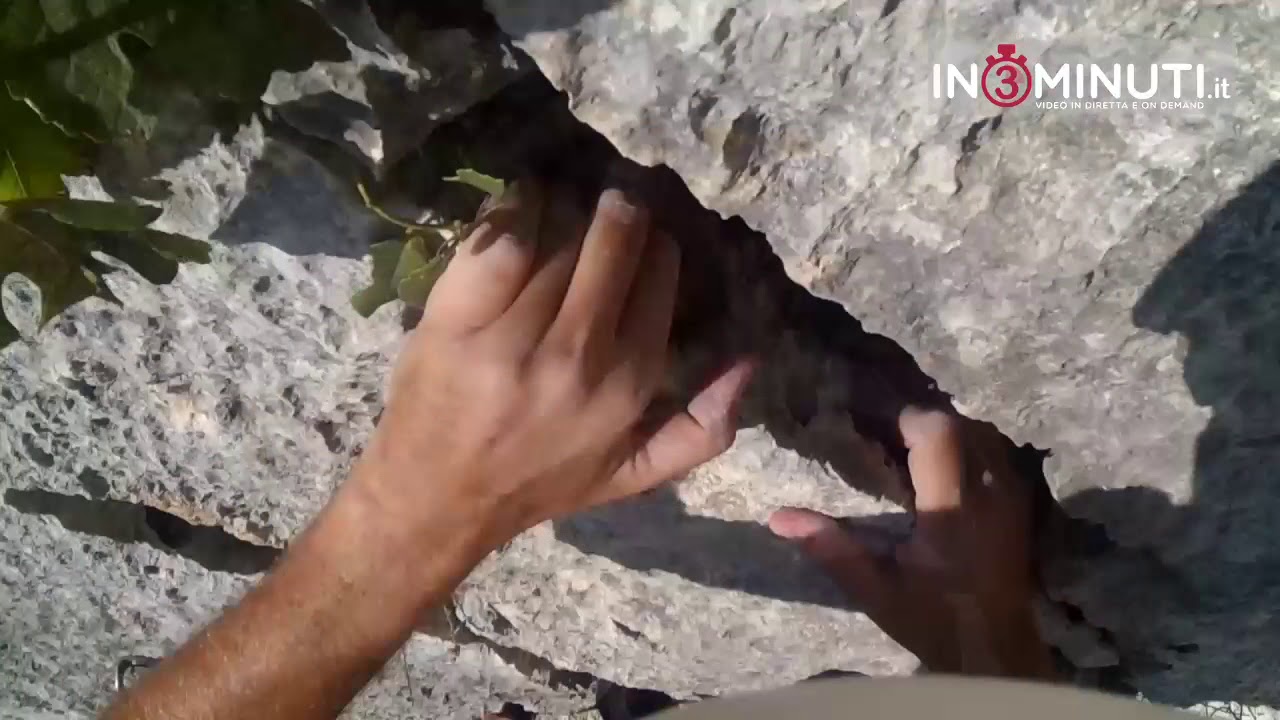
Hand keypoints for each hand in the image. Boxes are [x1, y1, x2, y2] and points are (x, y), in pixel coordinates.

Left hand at [356, 182, 754, 554]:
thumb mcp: (634, 473)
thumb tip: (751, 361)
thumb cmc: (540, 481)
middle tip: (611, 201)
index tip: (644, 238)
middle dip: (620, 211)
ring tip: (565, 207)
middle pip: (613, 241)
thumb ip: (702, 429)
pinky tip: (524, 205)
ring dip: (566, 209)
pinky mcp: (455, 319)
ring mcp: (512, 337)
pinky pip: (501, 239)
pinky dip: (516, 209)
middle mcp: (577, 356)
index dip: (656, 245)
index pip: (659, 276)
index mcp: (627, 386)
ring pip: (557, 235)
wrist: (434, 498)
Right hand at [769, 409, 1055, 678]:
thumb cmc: (933, 620)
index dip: (906, 419)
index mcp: (951, 509)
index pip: (938, 434)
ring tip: (915, 451)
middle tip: (890, 438)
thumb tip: (778, 518)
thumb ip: (832, 548)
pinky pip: (998, 455)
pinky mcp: (1023, 507)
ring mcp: (1013, 498)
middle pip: (961, 425)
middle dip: (924, 423)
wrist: (996, 652)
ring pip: (984, 435)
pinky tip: (945, 472)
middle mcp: (989, 494)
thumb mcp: (875, 590)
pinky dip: (970, 449)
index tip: (877, 428)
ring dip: (949, 433)